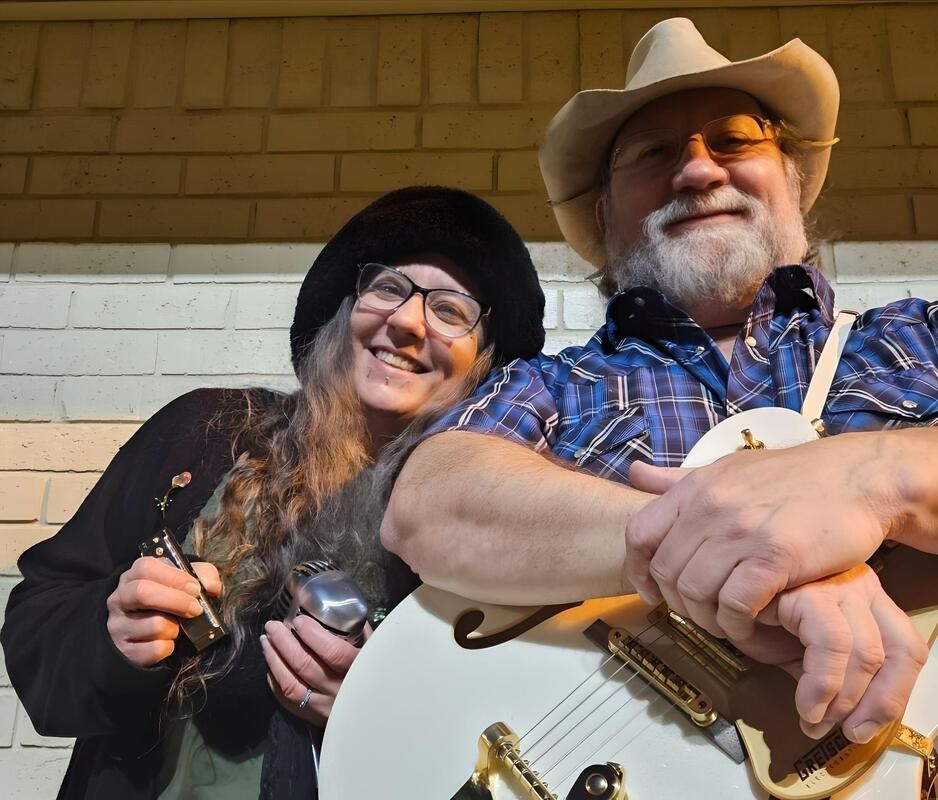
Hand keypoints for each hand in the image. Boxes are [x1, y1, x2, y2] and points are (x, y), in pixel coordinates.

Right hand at [106, 556, 220, 666]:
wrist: (155, 635)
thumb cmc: (172, 601)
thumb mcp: (188, 581)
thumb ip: (203, 576)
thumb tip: (211, 587)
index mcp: (133, 576)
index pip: (146, 568)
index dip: (175, 577)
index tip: (195, 589)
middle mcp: (119, 599)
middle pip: (143, 593)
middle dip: (177, 601)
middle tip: (196, 609)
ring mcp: (117, 626)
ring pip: (154, 626)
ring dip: (176, 628)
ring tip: (177, 627)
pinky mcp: (124, 651)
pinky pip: (155, 650)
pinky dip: (169, 647)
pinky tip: (168, 641)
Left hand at [261, 615, 369, 726]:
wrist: (375, 708)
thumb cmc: (371, 669)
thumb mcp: (371, 648)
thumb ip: (355, 630)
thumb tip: (331, 609)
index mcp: (359, 669)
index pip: (333, 652)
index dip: (312, 635)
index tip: (298, 620)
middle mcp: (340, 690)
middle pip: (305, 665)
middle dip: (284, 642)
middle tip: (273, 626)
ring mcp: (324, 706)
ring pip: (291, 684)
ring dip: (274, 660)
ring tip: (266, 641)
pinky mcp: (312, 716)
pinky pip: (287, 699)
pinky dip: (275, 680)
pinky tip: (271, 664)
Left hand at [625, 433, 893, 640]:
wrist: (856, 477)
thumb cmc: (791, 476)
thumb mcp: (728, 468)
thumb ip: (680, 478)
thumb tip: (635, 474)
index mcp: (695, 487)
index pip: (639, 533)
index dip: (638, 569)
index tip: (652, 592)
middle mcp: (710, 507)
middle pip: (666, 571)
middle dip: (677, 603)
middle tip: (699, 614)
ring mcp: (741, 532)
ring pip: (695, 592)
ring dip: (706, 618)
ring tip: (725, 622)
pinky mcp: (775, 557)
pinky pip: (735, 604)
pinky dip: (736, 623)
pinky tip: (749, 624)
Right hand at [732, 565, 927, 742]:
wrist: (719, 578)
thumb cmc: (757, 610)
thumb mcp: (798, 645)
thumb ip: (824, 671)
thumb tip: (838, 717)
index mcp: (867, 598)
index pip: (907, 649)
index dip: (893, 696)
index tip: (862, 728)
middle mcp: (860, 586)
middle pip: (893, 654)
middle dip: (868, 706)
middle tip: (834, 730)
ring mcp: (837, 585)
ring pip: (865, 653)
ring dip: (841, 701)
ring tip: (812, 720)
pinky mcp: (808, 590)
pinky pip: (830, 643)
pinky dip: (820, 684)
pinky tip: (803, 702)